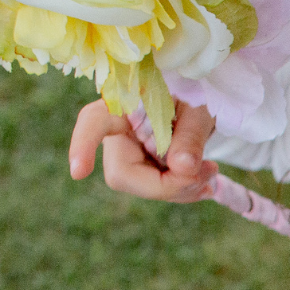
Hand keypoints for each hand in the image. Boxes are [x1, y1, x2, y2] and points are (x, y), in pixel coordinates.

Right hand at [68, 100, 219, 201]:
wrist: (199, 106)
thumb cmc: (193, 98)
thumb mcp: (197, 111)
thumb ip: (191, 136)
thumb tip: (184, 168)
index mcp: (122, 106)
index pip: (93, 122)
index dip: (83, 145)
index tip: (79, 172)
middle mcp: (117, 134)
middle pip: (122, 173)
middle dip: (166, 184)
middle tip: (208, 172)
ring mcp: (127, 155)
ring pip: (142, 188)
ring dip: (181, 190)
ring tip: (211, 173)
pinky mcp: (141, 171)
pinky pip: (157, 191)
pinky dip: (183, 191)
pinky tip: (205, 182)